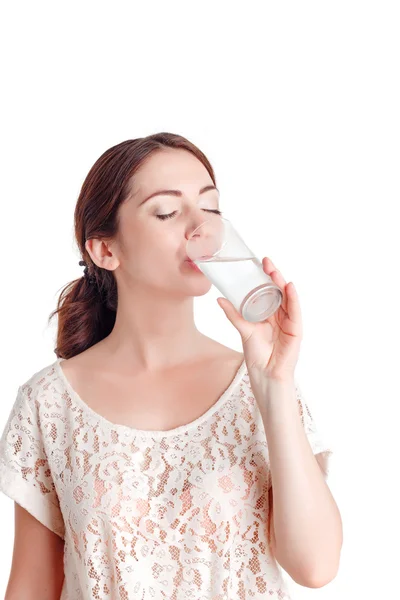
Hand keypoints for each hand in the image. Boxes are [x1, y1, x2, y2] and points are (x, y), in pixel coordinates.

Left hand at [217, 257, 302, 381]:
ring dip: (282, 283)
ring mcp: (289, 322)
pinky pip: (295, 311)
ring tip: (275, 271)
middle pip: (279, 291)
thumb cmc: (256, 355)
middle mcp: (281, 315)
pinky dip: (294, 298)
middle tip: (265, 262)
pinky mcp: (296, 330)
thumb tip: (219, 298)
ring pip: (287, 298)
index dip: (265, 277)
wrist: (265, 375)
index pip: (269, 291)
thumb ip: (233, 314)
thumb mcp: (243, 329)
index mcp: (269, 314)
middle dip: (273, 275)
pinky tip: (290, 287)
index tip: (259, 263)